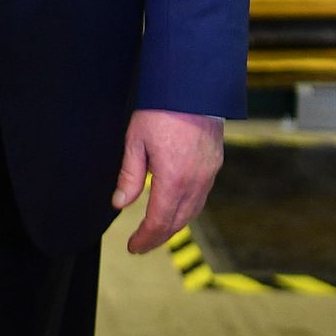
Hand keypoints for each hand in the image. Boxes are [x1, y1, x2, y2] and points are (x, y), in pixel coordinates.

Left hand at [112, 108, 224, 253]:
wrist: (194, 87)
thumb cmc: (161, 110)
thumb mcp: (135, 141)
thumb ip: (130, 175)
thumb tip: (120, 203)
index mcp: (173, 179)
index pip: (159, 221)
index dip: (145, 238)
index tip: (133, 247)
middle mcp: (196, 182)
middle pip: (177, 221)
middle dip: (158, 237)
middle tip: (141, 245)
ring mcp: (209, 174)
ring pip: (192, 211)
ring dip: (174, 225)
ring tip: (156, 231)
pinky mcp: (215, 164)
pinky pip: (201, 197)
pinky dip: (187, 209)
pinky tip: (176, 208)